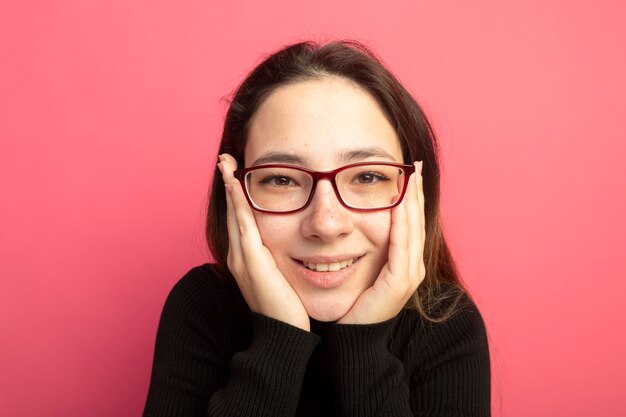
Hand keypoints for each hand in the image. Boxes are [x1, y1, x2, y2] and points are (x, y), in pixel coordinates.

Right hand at [218, 154, 310, 330]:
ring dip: (229, 187)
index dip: (236, 196)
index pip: (241, 219)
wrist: (284, 336)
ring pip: (234, 215)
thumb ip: (283, 259)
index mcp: (248, 258)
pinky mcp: (251, 262)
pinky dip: (238, 204)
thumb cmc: (288, 308)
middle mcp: (239, 255)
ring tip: (226, 164)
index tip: (235, 173)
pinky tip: (236, 185)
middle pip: (232, 212)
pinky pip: (243, 225)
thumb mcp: (282, 277)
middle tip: (225, 159)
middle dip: (227, 184)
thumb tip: (298, 243)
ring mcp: (242, 259)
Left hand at [337, 161, 425, 324]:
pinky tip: (400, 203)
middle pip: (415, 221)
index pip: (408, 221)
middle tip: (414, 165)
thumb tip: (348, 219)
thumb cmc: (351, 300)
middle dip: (415, 192)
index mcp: (403, 260)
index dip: (409, 196)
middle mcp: (411, 265)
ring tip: (411, 176)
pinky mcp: (400, 282)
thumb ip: (362, 244)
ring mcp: (409, 273)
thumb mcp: (358, 264)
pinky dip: (402, 223)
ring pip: (413, 229)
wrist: (350, 335)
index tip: (407, 170)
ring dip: (412, 201)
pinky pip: (403, 246)